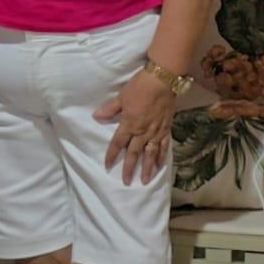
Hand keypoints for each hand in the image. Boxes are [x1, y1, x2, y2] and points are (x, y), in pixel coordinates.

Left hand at [94, 69, 175, 185]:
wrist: (162, 81)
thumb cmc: (140, 87)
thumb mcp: (121, 97)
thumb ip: (110, 109)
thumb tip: (97, 116)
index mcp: (129, 124)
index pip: (118, 143)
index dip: (112, 155)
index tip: (107, 165)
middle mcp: (142, 132)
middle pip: (134, 153)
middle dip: (129, 168)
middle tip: (126, 182)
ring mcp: (156, 132)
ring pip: (150, 154)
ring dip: (147, 168)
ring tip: (145, 180)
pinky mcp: (166, 129)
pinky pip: (164, 146)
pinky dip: (162, 157)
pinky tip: (159, 165)